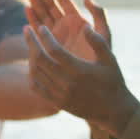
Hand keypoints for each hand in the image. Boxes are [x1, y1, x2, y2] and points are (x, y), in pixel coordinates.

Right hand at [24, 0, 109, 60]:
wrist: (90, 80)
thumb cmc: (101, 60)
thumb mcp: (104, 36)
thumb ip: (99, 16)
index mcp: (78, 21)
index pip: (65, 1)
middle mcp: (66, 26)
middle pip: (52, 5)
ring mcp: (56, 34)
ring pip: (43, 14)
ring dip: (36, 3)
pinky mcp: (48, 43)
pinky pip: (38, 27)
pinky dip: (32, 18)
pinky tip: (27, 9)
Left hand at [24, 12, 137, 135]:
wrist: (113, 111)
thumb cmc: (113, 81)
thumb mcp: (110, 60)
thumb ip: (98, 43)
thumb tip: (85, 27)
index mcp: (80, 71)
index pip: (55, 50)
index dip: (46, 37)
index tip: (41, 28)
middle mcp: (67, 83)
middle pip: (40, 60)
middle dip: (31, 42)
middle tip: (26, 29)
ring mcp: (60, 94)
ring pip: (36, 72)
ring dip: (30, 56)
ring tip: (30, 44)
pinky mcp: (56, 102)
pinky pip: (36, 87)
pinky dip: (31, 74)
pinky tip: (32, 63)